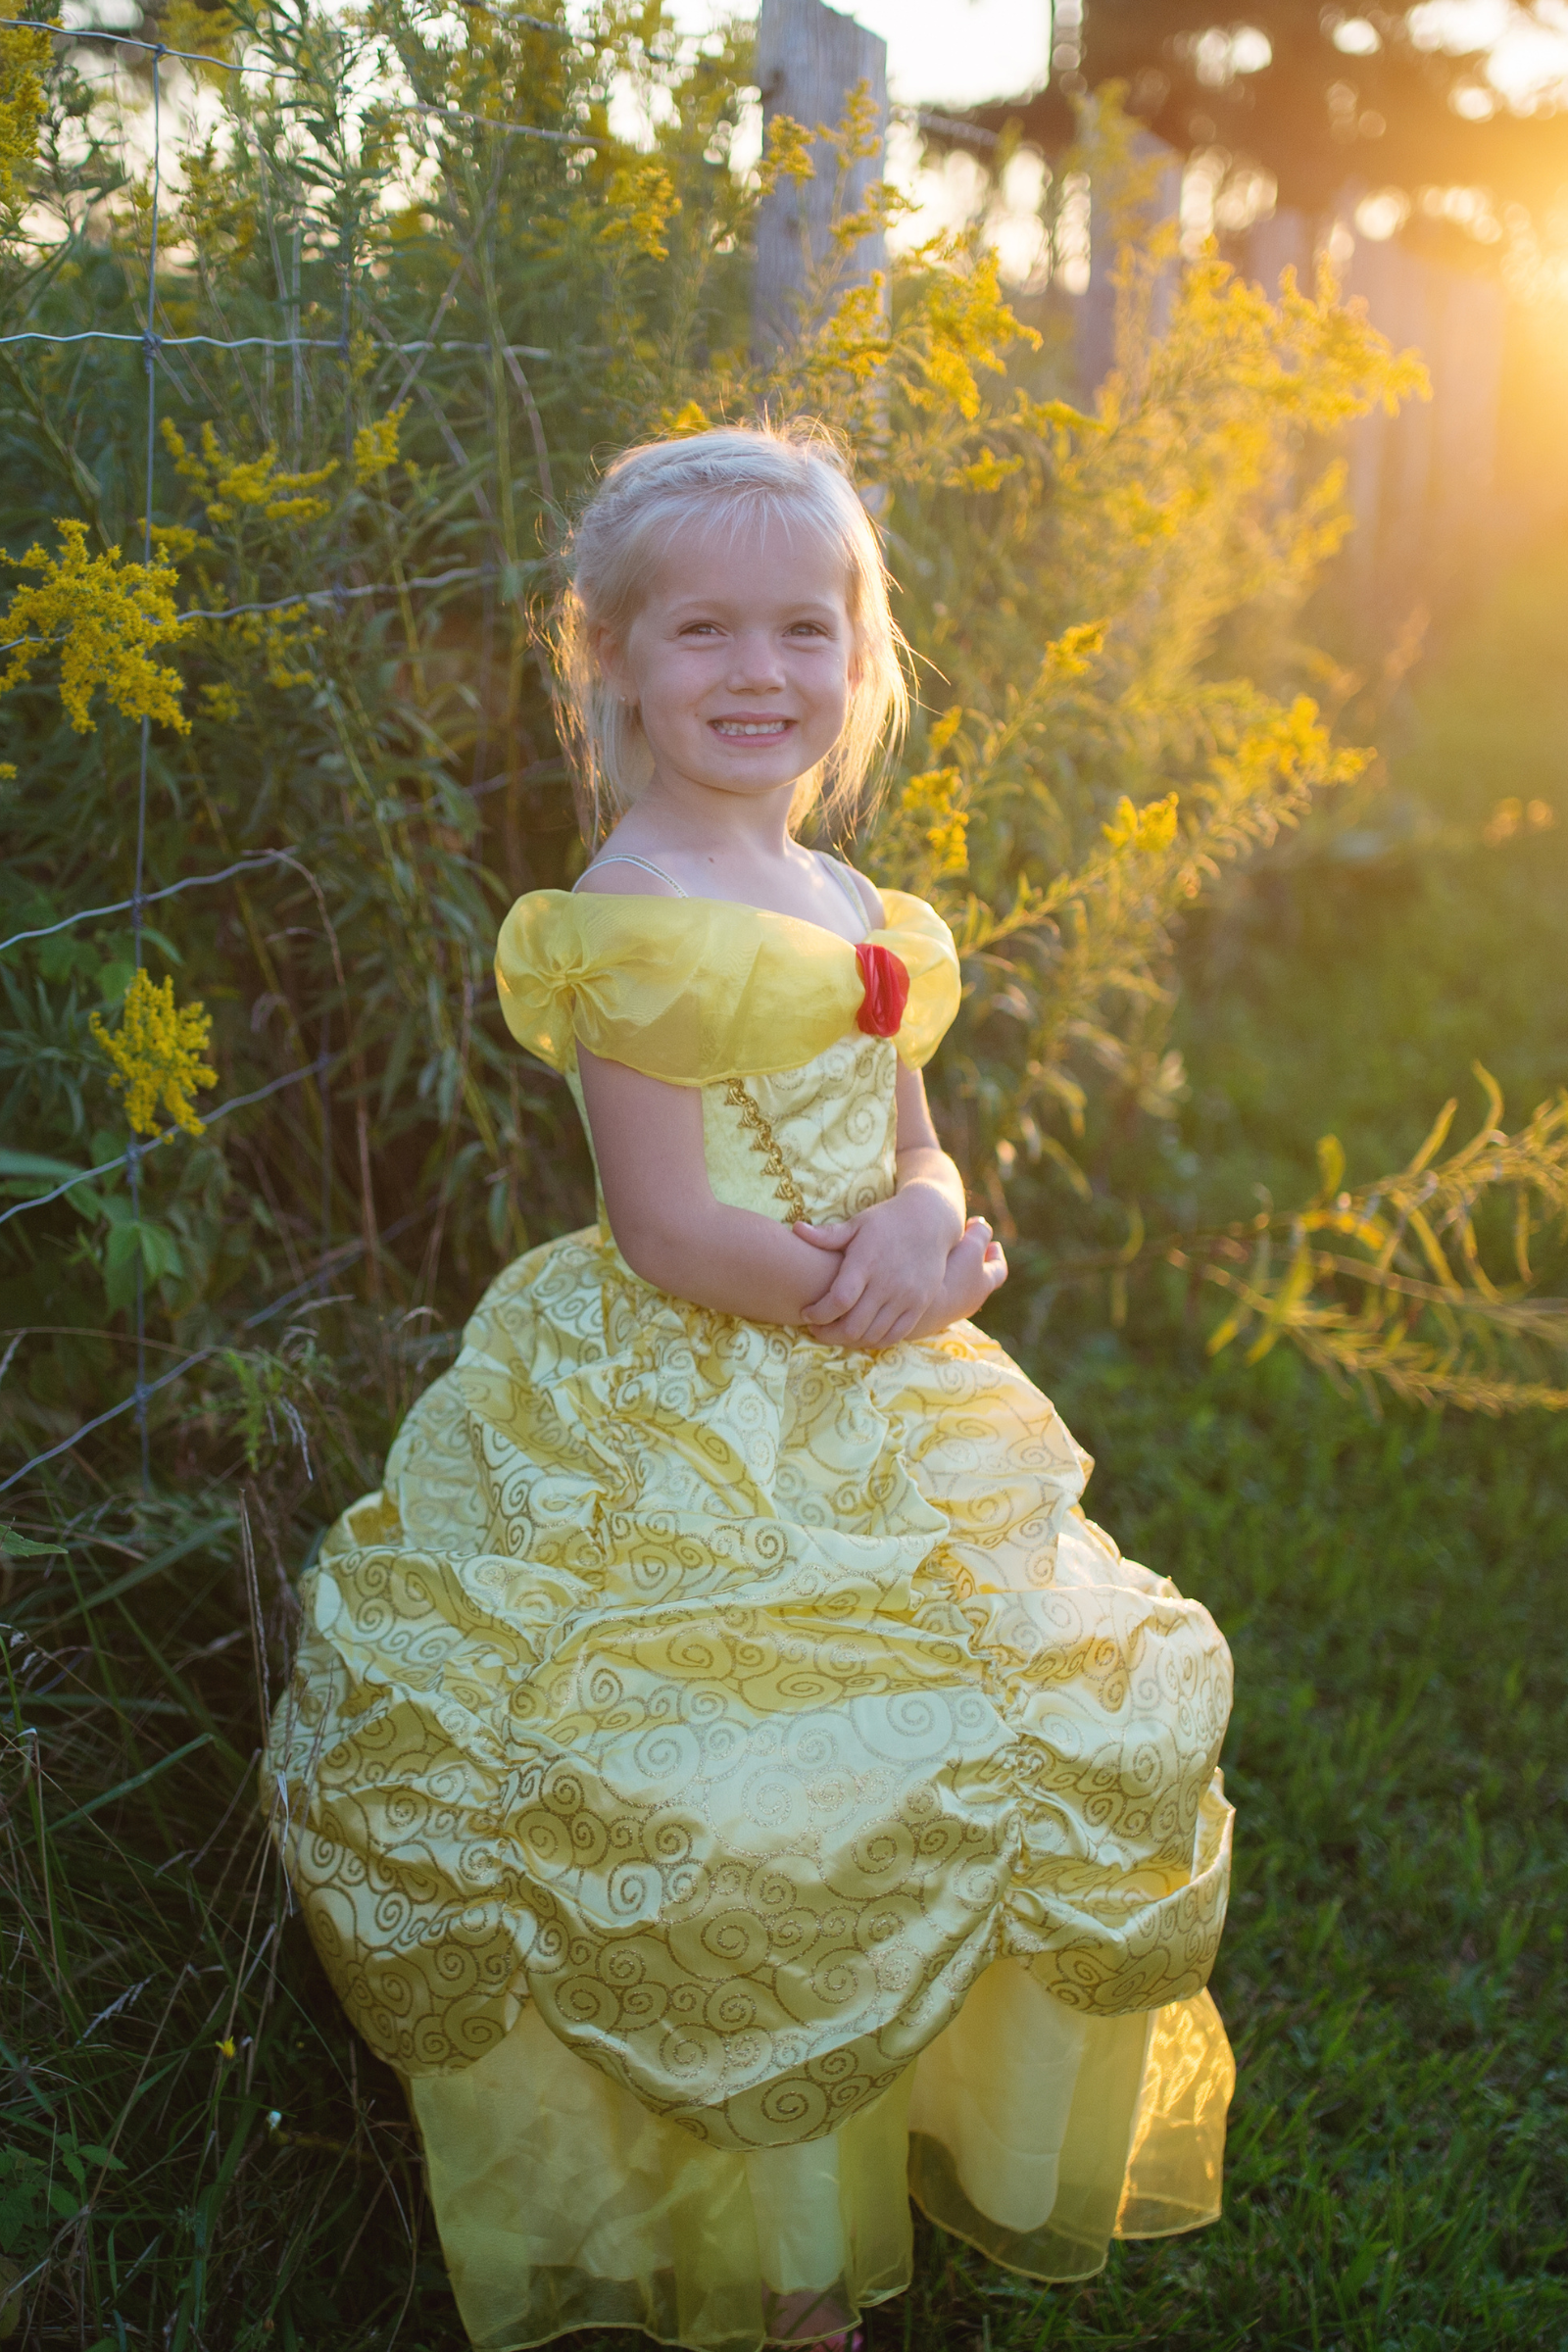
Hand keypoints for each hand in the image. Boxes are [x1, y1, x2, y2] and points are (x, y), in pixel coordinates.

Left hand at [795, 1183, 960, 1346]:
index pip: (839, 1300)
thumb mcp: (858, 1223)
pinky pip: (895, 1335)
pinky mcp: (920, 1305)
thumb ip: (828, 1235)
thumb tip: (796, 1229)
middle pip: (854, 1326)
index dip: (819, 1313)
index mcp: (867, 1262)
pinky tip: (862, 1334)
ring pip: (873, 1335)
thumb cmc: (887, 1221)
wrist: (931, 1220)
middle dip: (828, 1334)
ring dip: (850, 1341)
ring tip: (837, 1332)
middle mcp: (888, 1282)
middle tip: (816, 1329)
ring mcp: (906, 1296)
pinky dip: (875, 1341)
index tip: (806, 1314)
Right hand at [904, 1217, 1007, 1340]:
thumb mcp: (971, 1247)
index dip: (997, 1256)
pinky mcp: (923, 1312)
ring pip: (954, 1286)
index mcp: (983, 1287)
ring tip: (941, 1252)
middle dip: (973, 1260)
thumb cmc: (949, 1275)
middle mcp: (967, 1302)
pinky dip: (934, 1279)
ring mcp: (945, 1310)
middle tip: (967, 1244)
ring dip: (952, 1269)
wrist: (915, 1308)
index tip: (994, 1244)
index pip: (998, 1271)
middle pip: (977, 1280)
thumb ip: (981, 1233)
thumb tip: (982, 1225)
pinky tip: (921, 1267)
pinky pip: (934, 1291)